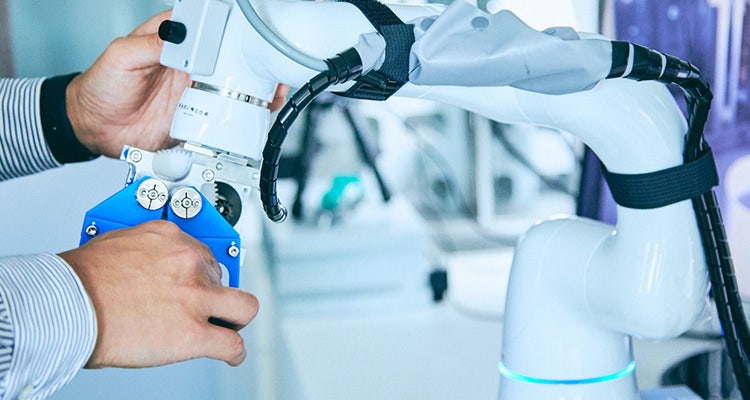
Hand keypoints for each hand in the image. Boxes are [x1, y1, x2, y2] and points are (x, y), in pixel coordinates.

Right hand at [58, 220, 258, 368]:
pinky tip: (230, 356)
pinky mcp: (193, 333)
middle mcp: (188, 261)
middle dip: (216, 291)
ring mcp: (195, 297)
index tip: (196, 279)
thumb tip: (146, 263)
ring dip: (236, 318)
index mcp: (169, 237)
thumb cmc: (79, 281)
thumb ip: (141, 252)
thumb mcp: (115, 244)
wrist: (69, 307)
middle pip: (223, 276)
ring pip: (242, 307)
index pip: (200, 251)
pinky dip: (234, 353)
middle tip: (209, 304)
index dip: (198, 271)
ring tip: (228, 328)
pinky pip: (230, 345)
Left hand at [66, 11, 289, 158]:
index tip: (246, 33)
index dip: (229, 27)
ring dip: (255, 88)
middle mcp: (190, 64)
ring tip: (271, 88)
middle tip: (266, 64)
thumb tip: (178, 37)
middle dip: (252, 59)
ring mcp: (196, 91)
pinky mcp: (198, 118)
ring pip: (234, 86)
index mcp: (173, 40)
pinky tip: (257, 113)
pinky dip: (244, 116)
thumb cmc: (102, 87)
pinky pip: (225, 116)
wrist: (95, 129)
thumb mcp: (120, 56)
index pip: (208, 27)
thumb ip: (150, 45)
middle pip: (230, 57)